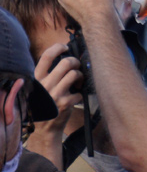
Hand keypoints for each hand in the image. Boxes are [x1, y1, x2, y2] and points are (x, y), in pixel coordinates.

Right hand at [26, 43, 82, 166]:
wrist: (45, 128)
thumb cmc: (46, 103)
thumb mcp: (41, 87)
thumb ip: (49, 74)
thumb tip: (65, 57)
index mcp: (37, 79)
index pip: (46, 57)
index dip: (58, 48)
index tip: (65, 47)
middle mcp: (45, 85)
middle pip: (66, 62)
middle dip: (75, 62)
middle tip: (77, 67)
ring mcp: (55, 94)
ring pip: (75, 74)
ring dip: (80, 76)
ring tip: (78, 82)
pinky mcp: (66, 103)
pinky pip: (80, 91)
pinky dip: (81, 94)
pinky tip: (76, 97)